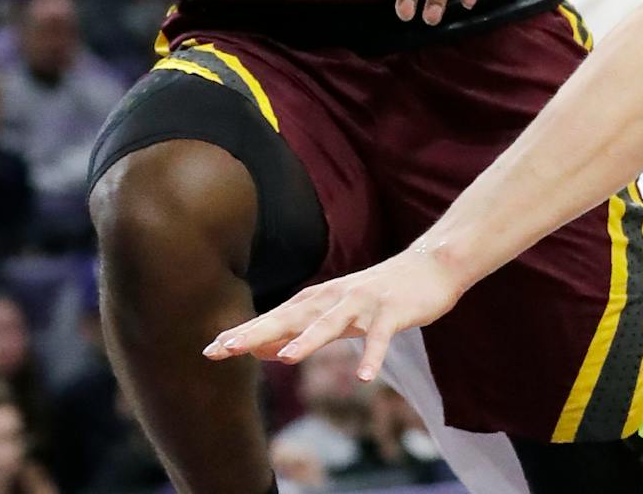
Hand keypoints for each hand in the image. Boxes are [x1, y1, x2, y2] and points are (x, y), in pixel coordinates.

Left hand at [202, 242, 466, 382]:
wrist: (431, 266)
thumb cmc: (379, 294)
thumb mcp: (334, 313)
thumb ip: (300, 331)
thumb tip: (261, 350)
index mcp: (318, 300)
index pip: (274, 319)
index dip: (244, 333)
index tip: (211, 349)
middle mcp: (334, 298)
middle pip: (290, 318)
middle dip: (257, 333)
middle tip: (223, 348)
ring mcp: (364, 304)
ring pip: (331, 324)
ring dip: (309, 340)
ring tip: (286, 359)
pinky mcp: (392, 312)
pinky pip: (381, 337)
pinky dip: (373, 356)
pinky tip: (364, 378)